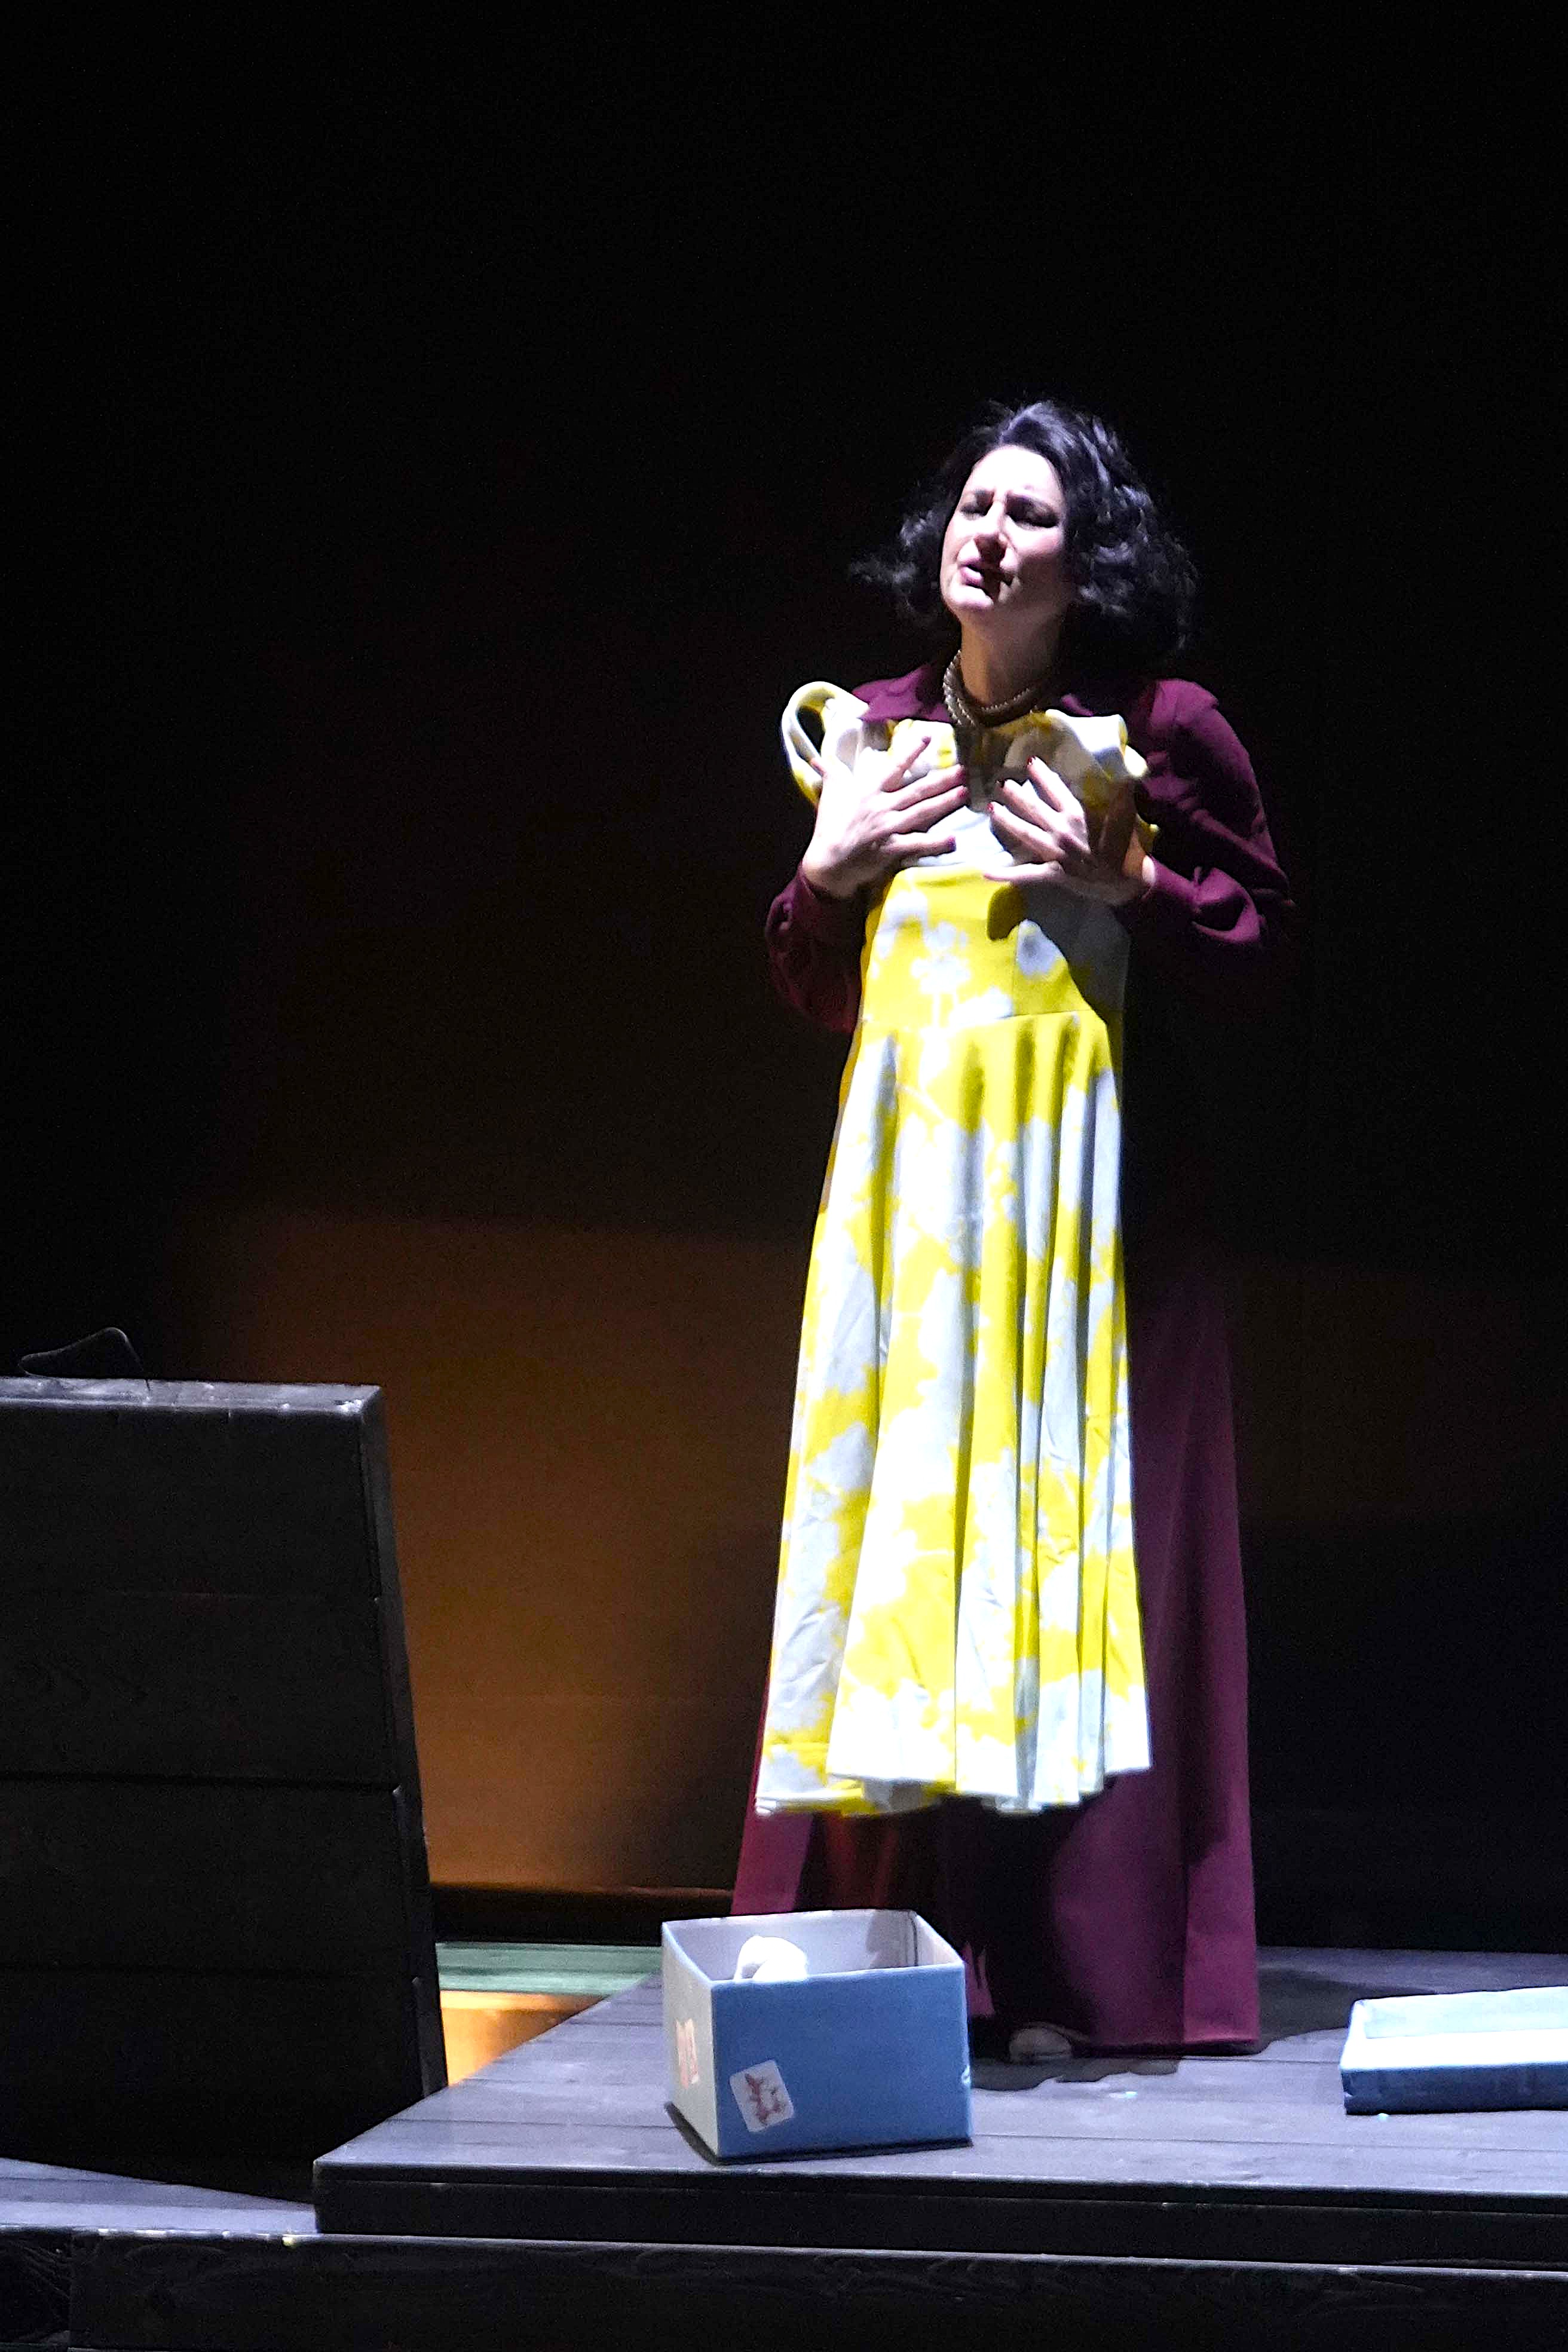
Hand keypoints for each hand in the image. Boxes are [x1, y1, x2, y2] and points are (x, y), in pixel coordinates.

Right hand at [800, 730, 965, 898]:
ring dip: (945, 802)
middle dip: (942, 779)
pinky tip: (954, 839)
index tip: (929, 738)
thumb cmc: (829, 825)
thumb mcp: (829, 793)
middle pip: (917, 789)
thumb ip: (829, 772)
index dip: (912, 752)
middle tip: (964, 770)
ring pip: (922, 812)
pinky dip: (935, 842)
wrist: (827, 861)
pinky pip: (917, 844)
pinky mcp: (891, 849)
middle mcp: (882, 806)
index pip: (895, 767)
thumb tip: (817, 758)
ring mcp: (888, 828)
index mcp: (870, 790)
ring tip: (965, 793)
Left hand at [984, 759, 1151, 904]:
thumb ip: (1118, 800)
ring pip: (1025, 834)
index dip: (1042, 776)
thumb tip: (1125, 777)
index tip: (1029, 761)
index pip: (1056, 791)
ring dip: (1007, 821)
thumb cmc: (1126, 850)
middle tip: (1001, 783)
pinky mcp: (1053, 875)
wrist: (1128, 884)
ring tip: (991, 809)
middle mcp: (1063, 832)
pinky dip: (1006, 874)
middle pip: (1034, 810)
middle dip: (1017, 795)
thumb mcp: (1124, 820)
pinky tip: (985, 872)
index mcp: (1079, 816)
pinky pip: (1026, 875)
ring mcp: (1055, 854)